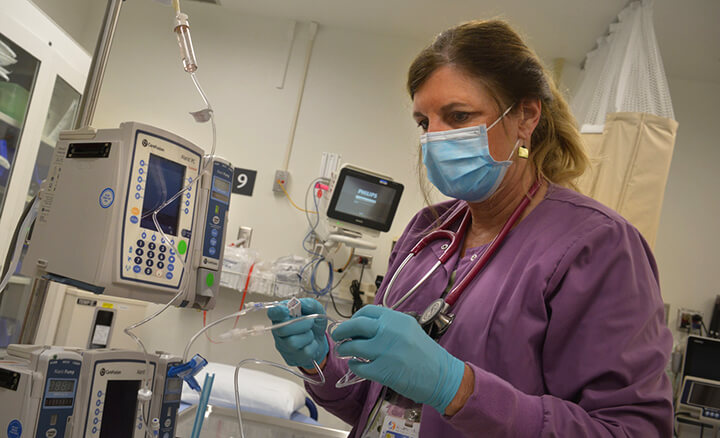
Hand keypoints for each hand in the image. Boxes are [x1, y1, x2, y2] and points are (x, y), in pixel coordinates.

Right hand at [267, 298, 328, 369]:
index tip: (285, 310)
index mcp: (282, 317)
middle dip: (302, 324)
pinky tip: (311, 344)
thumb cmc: (314, 324)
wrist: (321, 341)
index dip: (276, 312)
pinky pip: (304, 353)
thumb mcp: (316, 309)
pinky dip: (313, 346)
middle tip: (310, 322)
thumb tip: (301, 303)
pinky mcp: (290, 358)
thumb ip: (309, 304)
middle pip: (283, 329)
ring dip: (308, 336)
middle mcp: (278, 331)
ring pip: (293, 342)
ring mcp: (283, 346)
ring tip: (310, 334)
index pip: (272, 313)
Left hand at [331, 305, 464, 413]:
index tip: (350, 324)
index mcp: (397, 319)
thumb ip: (388, 325)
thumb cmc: (426, 354)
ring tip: (344, 351)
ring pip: (353, 346)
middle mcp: (390, 332)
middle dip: (341, 330)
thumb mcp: (409, 329)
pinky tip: (356, 365)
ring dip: (344, 348)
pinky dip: (354, 365)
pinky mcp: (383, 371)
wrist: (442, 376)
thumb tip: (362, 326)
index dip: (354, 318)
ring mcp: (385, 351)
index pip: (366, 312)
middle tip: (337, 335)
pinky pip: (358, 366)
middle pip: (355, 326)